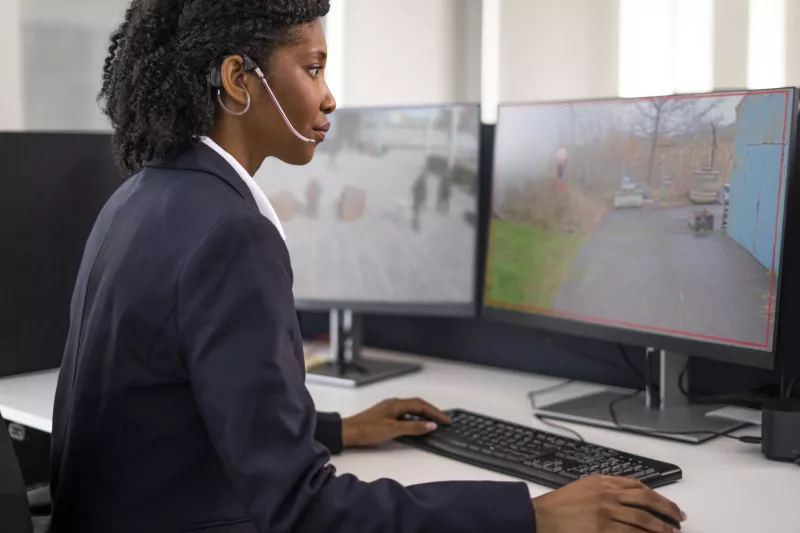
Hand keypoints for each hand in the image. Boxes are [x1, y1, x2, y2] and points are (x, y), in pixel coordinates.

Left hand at [341, 397, 450, 447]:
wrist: (347, 432)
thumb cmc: (367, 430)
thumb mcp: (393, 430)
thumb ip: (413, 427)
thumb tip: (431, 425)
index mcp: (397, 404)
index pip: (421, 405)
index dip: (435, 412)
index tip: (446, 420)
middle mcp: (393, 403)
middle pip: (417, 404)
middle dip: (432, 411)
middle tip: (444, 420)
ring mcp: (388, 408)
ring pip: (411, 408)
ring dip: (423, 413)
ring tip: (434, 421)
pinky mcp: (384, 415)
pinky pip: (404, 413)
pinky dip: (414, 417)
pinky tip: (416, 424)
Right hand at [533, 475, 685, 532]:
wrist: (541, 516)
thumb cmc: (558, 505)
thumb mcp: (583, 488)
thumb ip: (604, 490)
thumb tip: (627, 498)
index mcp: (603, 481)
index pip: (638, 486)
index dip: (657, 496)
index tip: (668, 505)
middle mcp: (607, 493)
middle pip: (646, 500)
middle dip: (666, 510)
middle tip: (678, 518)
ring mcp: (606, 511)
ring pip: (642, 519)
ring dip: (661, 527)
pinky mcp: (603, 529)